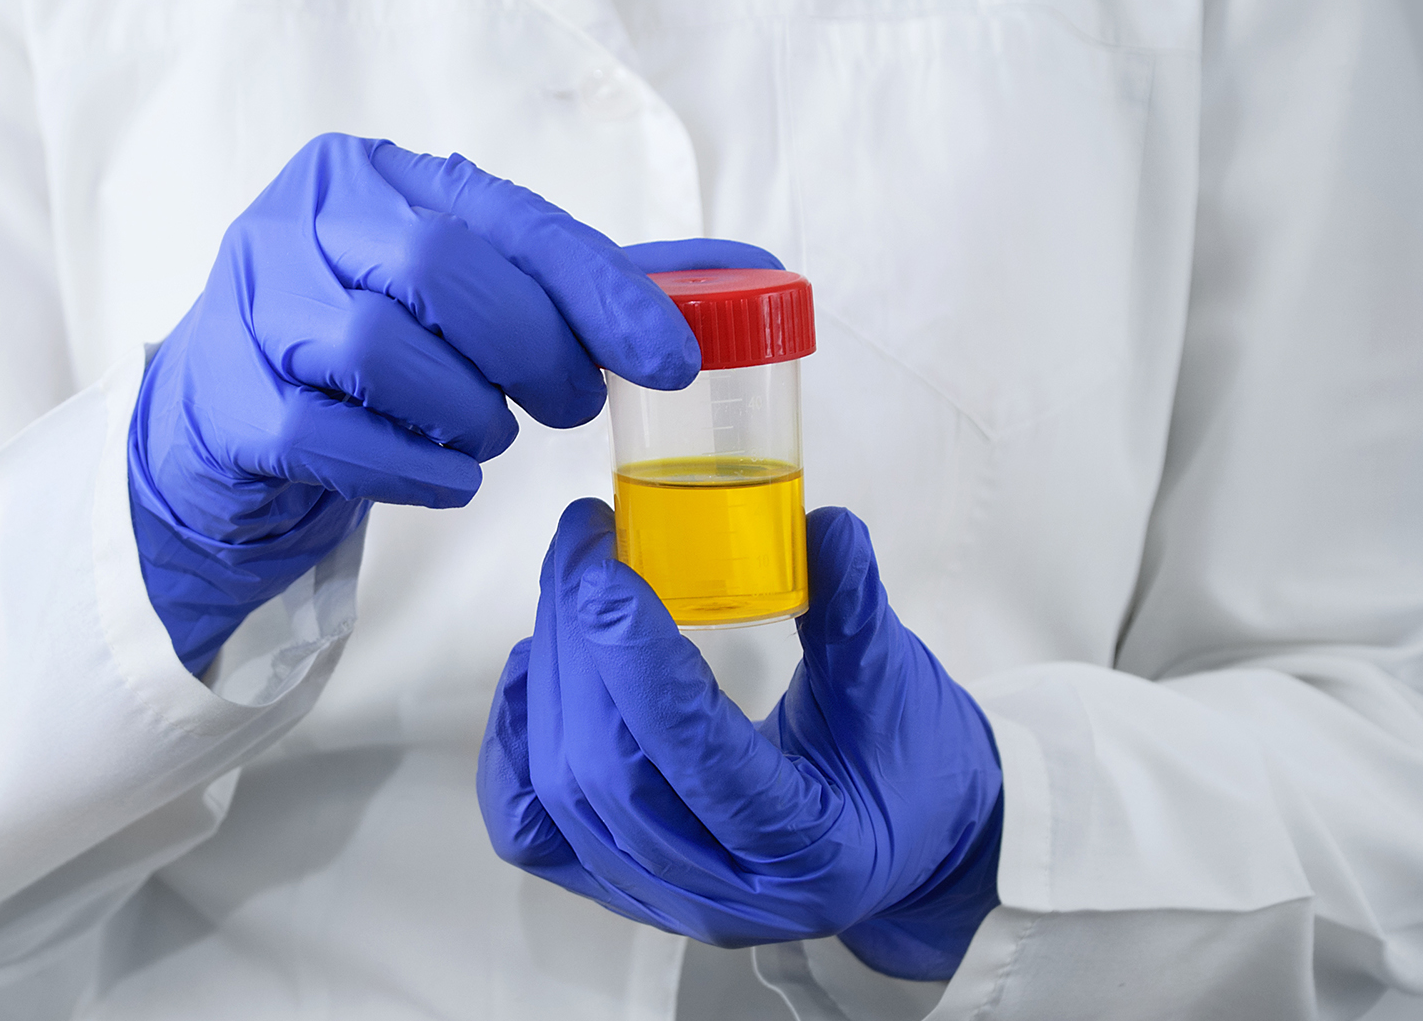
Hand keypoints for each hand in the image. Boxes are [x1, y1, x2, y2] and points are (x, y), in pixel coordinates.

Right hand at [129, 132, 777, 672]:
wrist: (225, 424)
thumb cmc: (366, 351)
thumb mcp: (461, 296)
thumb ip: (570, 284)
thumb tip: (731, 278)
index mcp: (374, 175)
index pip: (508, 216)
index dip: (600, 289)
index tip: (669, 358)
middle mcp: (302, 221)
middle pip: (439, 268)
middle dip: (532, 351)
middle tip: (571, 406)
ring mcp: (250, 307)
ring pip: (380, 350)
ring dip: (466, 414)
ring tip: (484, 435)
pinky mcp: (225, 399)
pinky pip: (331, 436)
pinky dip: (412, 469)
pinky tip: (441, 475)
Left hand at [478, 500, 1003, 979]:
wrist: (908, 850)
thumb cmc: (909, 768)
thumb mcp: (897, 686)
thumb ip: (856, 609)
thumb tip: (821, 525)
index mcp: (806, 848)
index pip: (696, 753)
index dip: (638, 658)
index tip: (604, 566)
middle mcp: (722, 893)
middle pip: (606, 772)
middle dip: (579, 647)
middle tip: (583, 544)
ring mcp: (661, 897)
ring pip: (562, 793)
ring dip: (551, 675)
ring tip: (570, 585)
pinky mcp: (622, 882)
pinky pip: (533, 828)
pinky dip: (514, 745)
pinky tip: (533, 670)